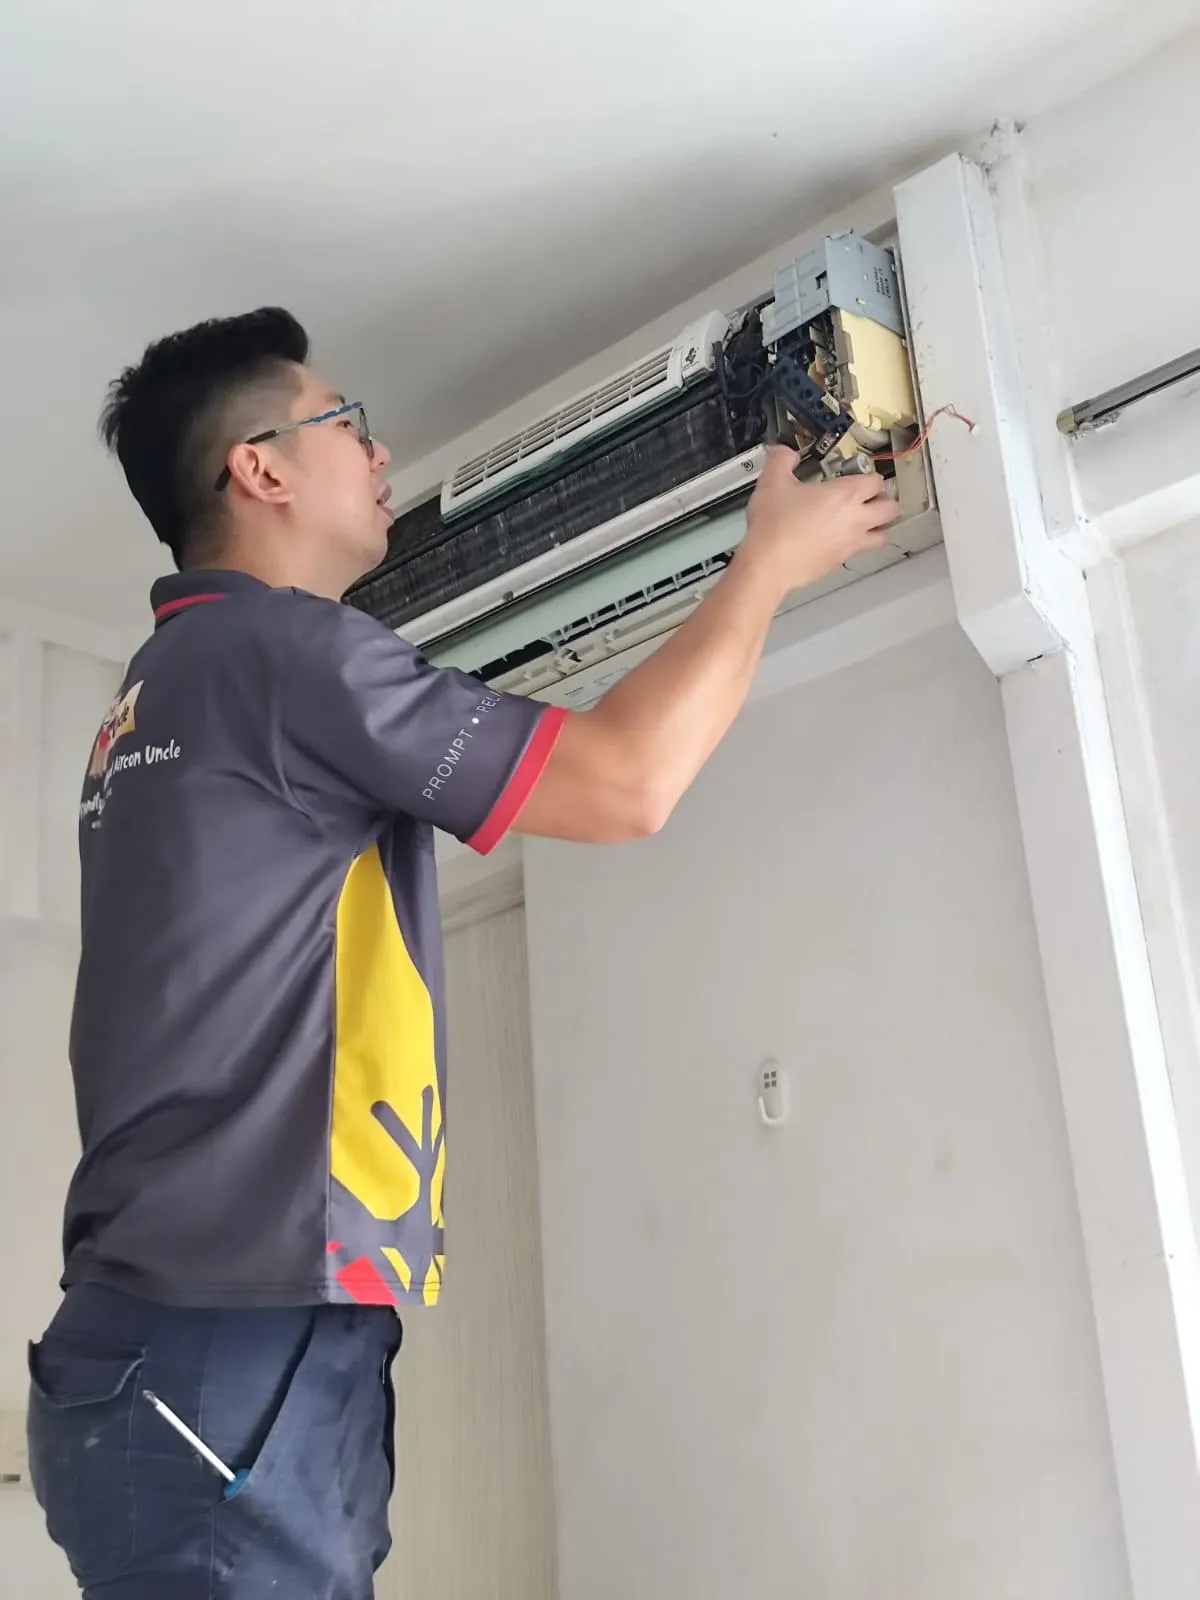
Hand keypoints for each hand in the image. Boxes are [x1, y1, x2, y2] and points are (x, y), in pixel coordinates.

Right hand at [737, 446, 900, 595]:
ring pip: (883, 535)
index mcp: (845, 495)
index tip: (860, 475)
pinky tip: (838, 540)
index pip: (876, 481)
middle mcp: (855, 519)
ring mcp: (850, 543)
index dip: (870, 476)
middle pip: (891, 509)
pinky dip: (856, 545)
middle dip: (884, 501)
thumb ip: (782, 459)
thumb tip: (786, 452)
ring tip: (863, 522)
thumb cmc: (774, 526)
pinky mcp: (840, 562)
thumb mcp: (772, 481)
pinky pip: (859, 552)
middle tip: (870, 498)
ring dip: (878, 527)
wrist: (768, 564)